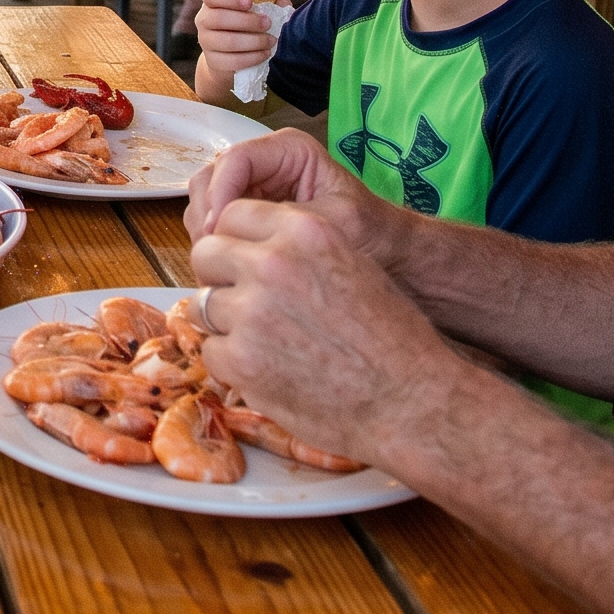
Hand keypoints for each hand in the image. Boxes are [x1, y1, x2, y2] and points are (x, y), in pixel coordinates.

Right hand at [183, 127, 408, 272]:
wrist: (386, 252)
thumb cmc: (372, 232)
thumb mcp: (339, 221)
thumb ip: (291, 219)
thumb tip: (238, 229)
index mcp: (288, 150)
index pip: (235, 160)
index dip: (221, 194)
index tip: (219, 232)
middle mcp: (263, 163)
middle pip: (210, 179)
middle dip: (208, 217)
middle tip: (215, 256)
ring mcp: (251, 189)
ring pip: (204, 204)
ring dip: (206, 235)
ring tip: (222, 269)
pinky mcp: (245, 216)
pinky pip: (212, 226)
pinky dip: (214, 247)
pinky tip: (229, 271)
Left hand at [188, 196, 465, 464]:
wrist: (410, 399)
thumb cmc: (392, 338)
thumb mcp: (351, 265)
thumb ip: (297, 250)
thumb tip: (250, 250)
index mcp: (303, 231)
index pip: (233, 214)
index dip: (236, 242)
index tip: (243, 263)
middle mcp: (271, 262)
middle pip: (206, 253)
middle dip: (219, 278)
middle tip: (242, 303)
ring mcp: (250, 311)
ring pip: (203, 305)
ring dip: (225, 324)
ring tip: (265, 343)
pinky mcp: (240, 358)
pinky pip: (210, 351)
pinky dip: (231, 364)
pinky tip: (267, 370)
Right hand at [192, 0, 276, 99]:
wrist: (227, 54)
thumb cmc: (242, 24)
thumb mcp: (252, 10)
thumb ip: (268, 3)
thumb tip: (284, 3)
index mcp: (211, 3)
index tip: (250, 2)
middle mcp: (203, 20)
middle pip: (219, 19)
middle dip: (248, 21)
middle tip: (268, 23)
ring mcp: (206, 42)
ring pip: (228, 42)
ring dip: (254, 41)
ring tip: (271, 40)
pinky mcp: (213, 61)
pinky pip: (233, 61)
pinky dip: (252, 57)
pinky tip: (265, 53)